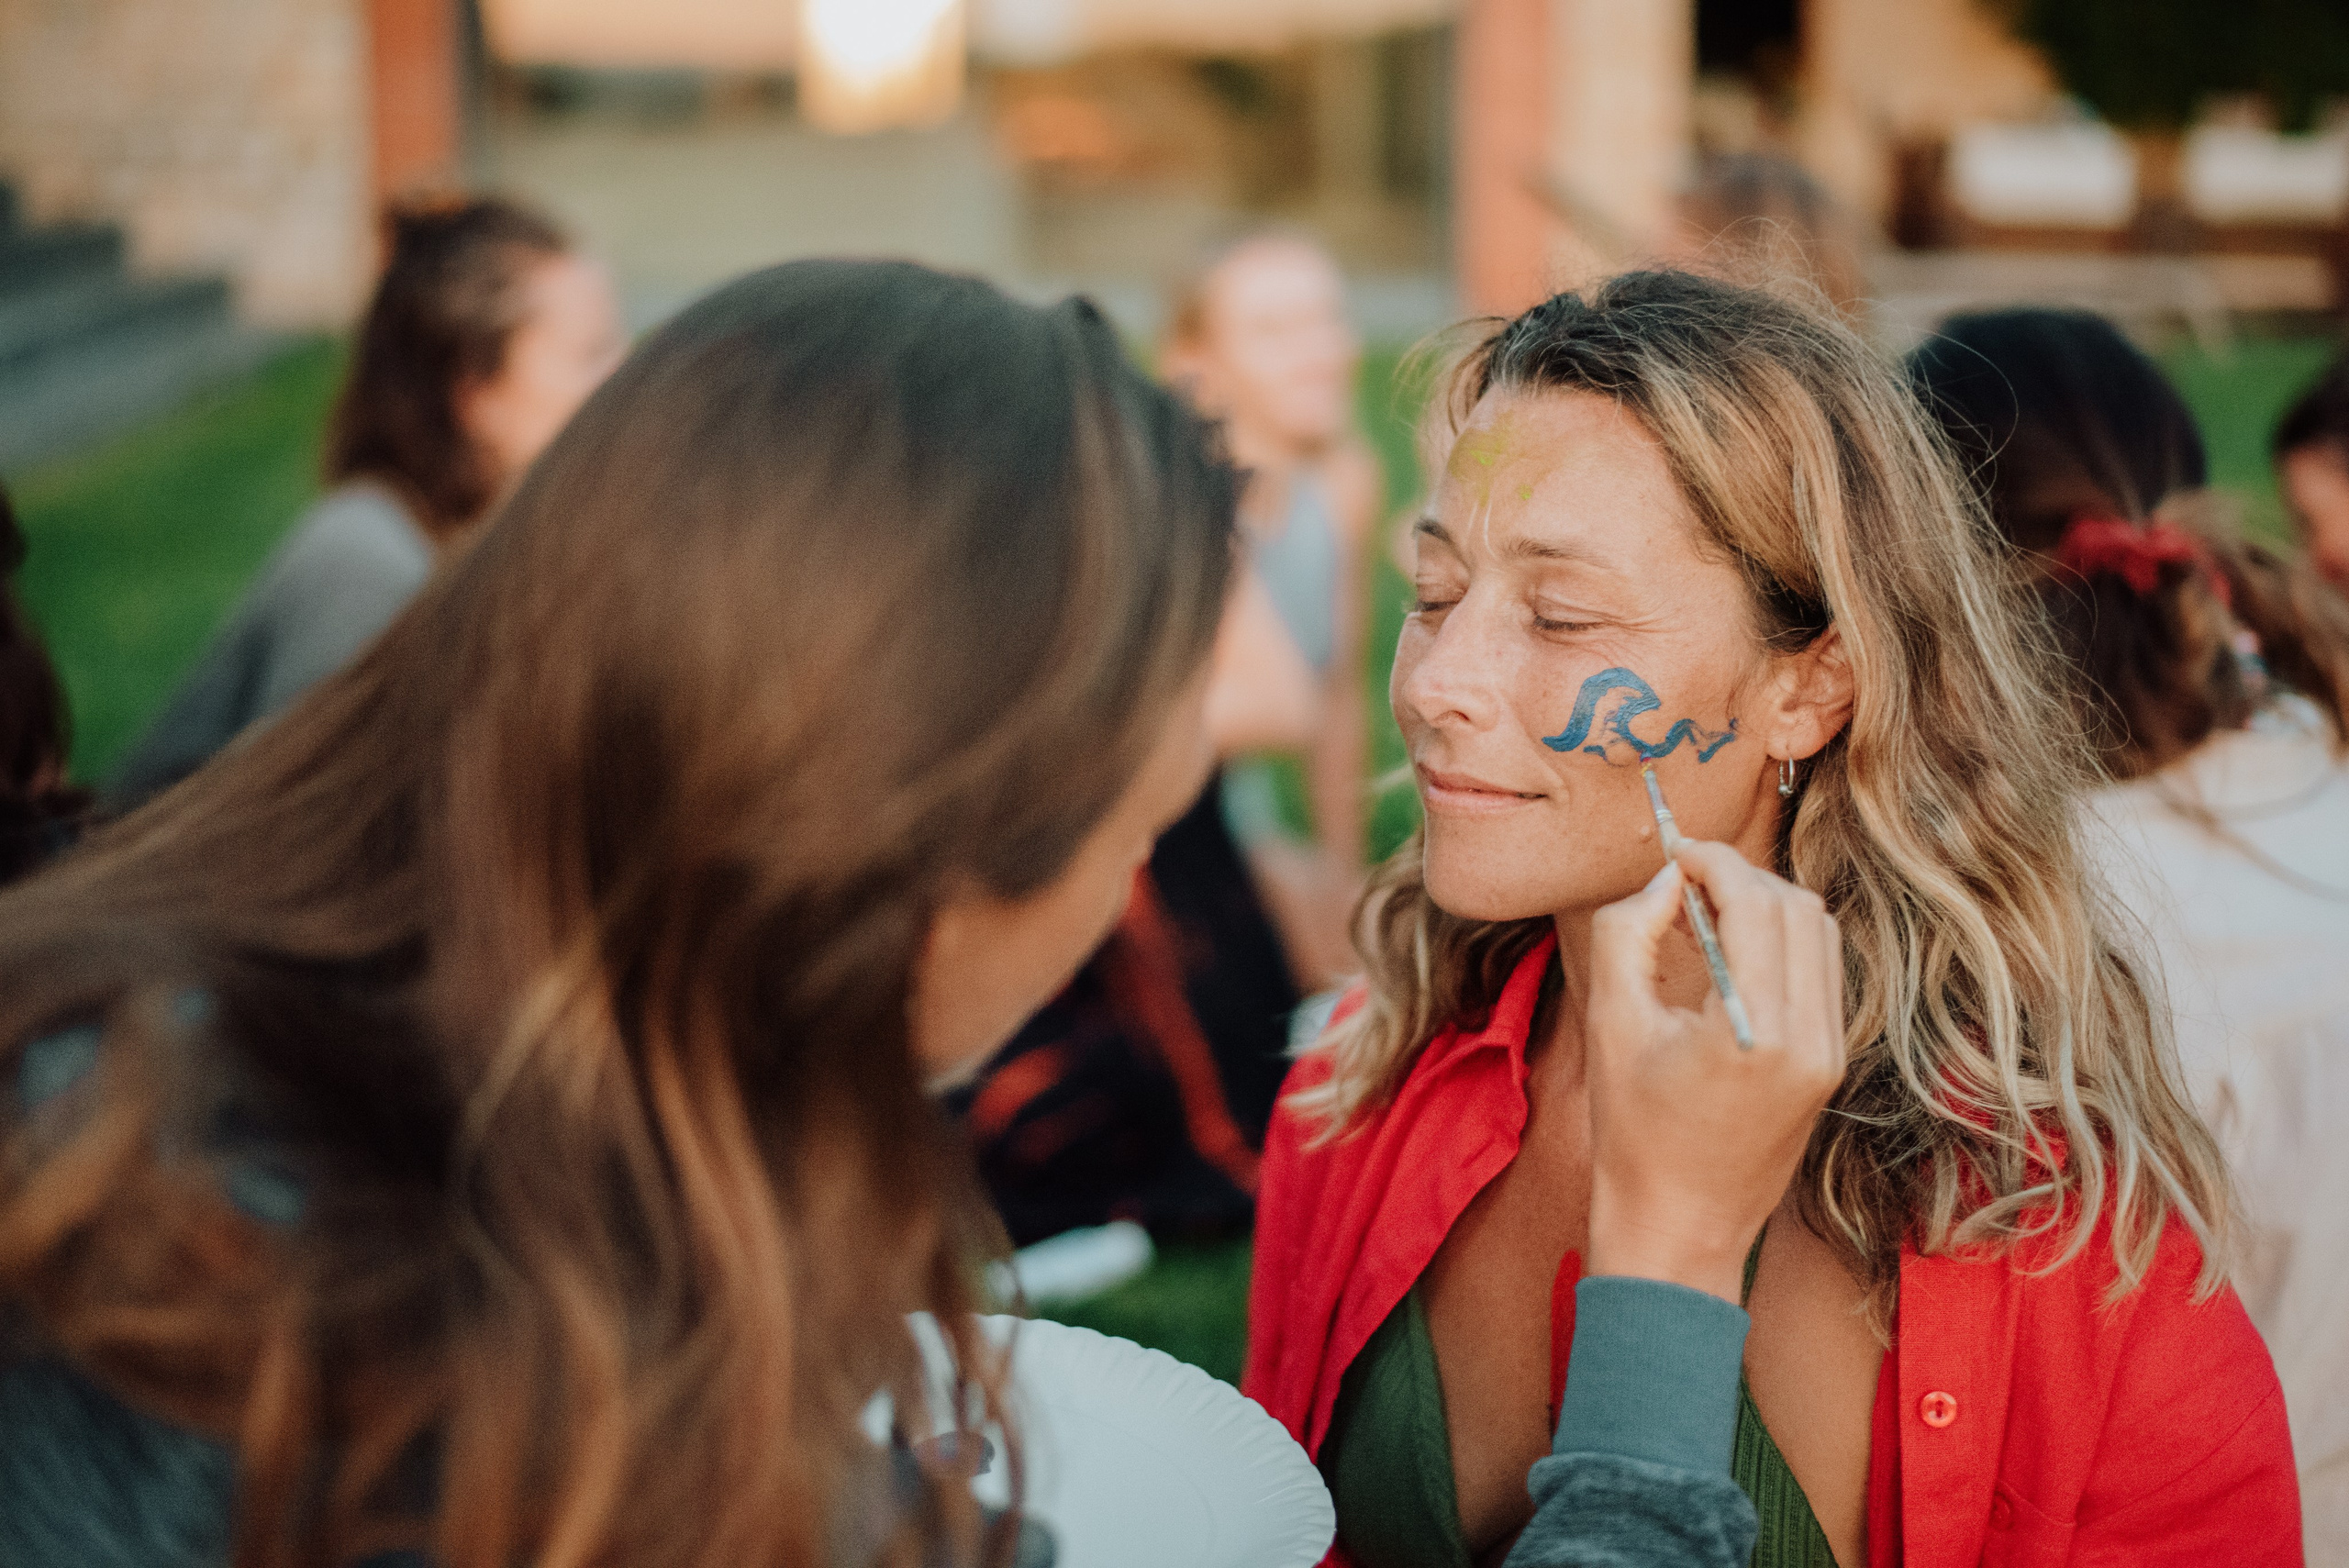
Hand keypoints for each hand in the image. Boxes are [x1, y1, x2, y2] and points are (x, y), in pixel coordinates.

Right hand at [1582, 841, 1846, 1302]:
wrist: (1679, 1228)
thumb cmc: (1633, 1136)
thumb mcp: (1611, 1025)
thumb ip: (1628, 935)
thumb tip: (1666, 881)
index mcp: (1754, 1032)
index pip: (1756, 902)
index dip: (1714, 862)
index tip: (1674, 856)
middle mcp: (1809, 1040)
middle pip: (1798, 907)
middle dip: (1741, 876)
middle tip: (1686, 880)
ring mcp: (1828, 1055)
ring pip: (1821, 933)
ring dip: (1768, 905)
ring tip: (1709, 914)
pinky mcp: (1829, 1066)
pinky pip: (1823, 972)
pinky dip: (1785, 942)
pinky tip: (1735, 955)